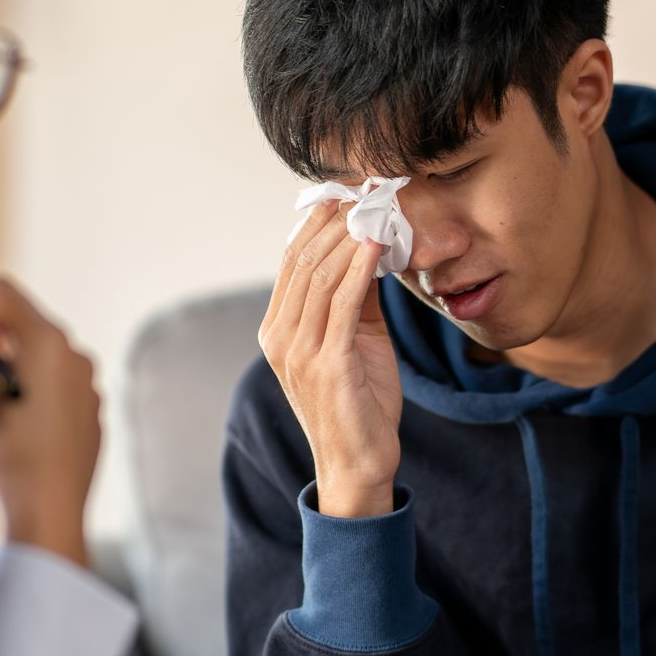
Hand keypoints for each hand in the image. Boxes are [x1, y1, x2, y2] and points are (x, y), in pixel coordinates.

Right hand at [0, 275, 98, 566]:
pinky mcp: (92, 405)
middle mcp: (75, 354)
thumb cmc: (5, 453)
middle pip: (25, 320)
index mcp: (46, 342)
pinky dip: (34, 384)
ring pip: (42, 352)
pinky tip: (18, 417)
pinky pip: (58, 380)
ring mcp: (89, 381)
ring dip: (12, 360)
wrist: (50, 506)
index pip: (3, 291)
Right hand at [259, 200, 400, 516]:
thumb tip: (371, 249)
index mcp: (278, 329)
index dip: (318, 223)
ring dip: (349, 237)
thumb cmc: (361, 403)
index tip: (346, 194)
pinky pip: (342, 304)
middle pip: (303, 261)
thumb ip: (356, 298)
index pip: (292, 261)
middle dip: (335, 222)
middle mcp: (280, 336)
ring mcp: (299, 351)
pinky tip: (377, 245)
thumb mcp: (356, 340)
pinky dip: (359, 269)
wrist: (360, 463)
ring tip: (374, 209)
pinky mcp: (327, 364)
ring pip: (320, 276)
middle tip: (365, 193)